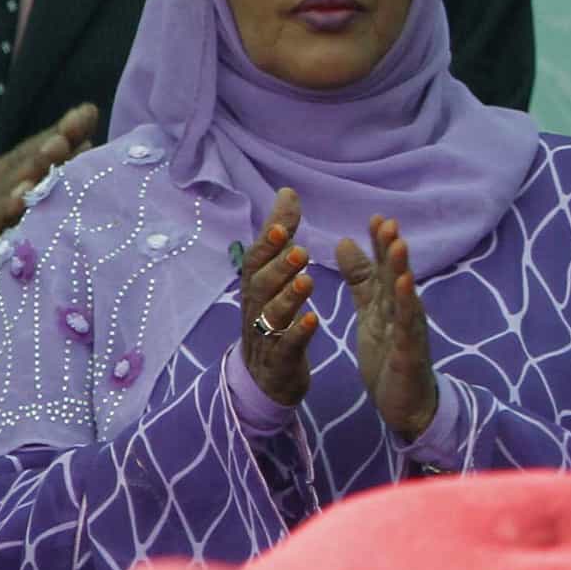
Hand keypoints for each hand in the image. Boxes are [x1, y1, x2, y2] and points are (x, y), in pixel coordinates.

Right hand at [0, 105, 99, 331]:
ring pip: (0, 187)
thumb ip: (15, 213)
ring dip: (31, 165)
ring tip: (62, 143)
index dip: (60, 136)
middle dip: (54, 139)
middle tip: (85, 114)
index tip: (91, 112)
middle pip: (19, 163)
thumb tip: (58, 197)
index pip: (27, 159)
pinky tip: (20, 198)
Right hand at [236, 189, 314, 405]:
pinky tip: (314, 321)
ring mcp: (265, 335)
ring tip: (308, 280)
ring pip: (271, 315)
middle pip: (260, 286)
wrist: (266, 377)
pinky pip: (287, 346)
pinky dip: (298, 332)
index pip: (256, 260)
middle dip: (277, 267)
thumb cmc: (272, 315)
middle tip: (300, 250)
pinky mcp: (280, 360)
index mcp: (256, 286)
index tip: (282, 225)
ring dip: (288, 297)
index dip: (267, 243)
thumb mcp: (275, 274)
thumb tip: (287, 191)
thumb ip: (281, 237)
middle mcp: (255, 308)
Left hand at [336, 216, 436, 440]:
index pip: (385, 269)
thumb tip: (344, 241)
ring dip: (402, 270)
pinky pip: (407, 326)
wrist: (407, 403)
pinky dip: (407, 305)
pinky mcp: (409, 352)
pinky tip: (405, 287)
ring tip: (399, 245)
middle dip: (392, 249)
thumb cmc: (391, 355)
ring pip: (405, 297)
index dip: (380, 245)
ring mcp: (410, 331)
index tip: (376, 217)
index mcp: (391, 303)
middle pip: (397, 276)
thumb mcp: (370, 312)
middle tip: (387, 222)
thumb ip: (361, 280)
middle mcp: (404, 311)